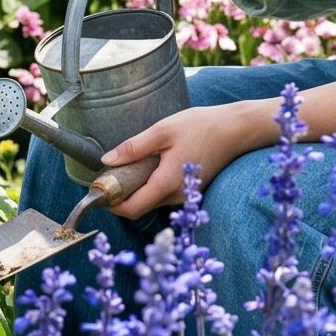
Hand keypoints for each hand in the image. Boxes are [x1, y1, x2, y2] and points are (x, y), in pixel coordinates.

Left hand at [99, 101, 267, 220]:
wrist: (236, 130)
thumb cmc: (201, 126)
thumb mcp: (163, 131)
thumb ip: (134, 147)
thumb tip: (107, 161)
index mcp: (167, 183)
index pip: (131, 208)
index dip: (111, 203)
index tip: (99, 188)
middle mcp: (176, 196)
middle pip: (139, 207)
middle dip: (121, 196)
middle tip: (110, 173)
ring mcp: (184, 195)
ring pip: (151, 201)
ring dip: (136, 189)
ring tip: (129, 165)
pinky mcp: (189, 190)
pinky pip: (163, 195)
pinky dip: (150, 185)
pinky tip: (150, 165)